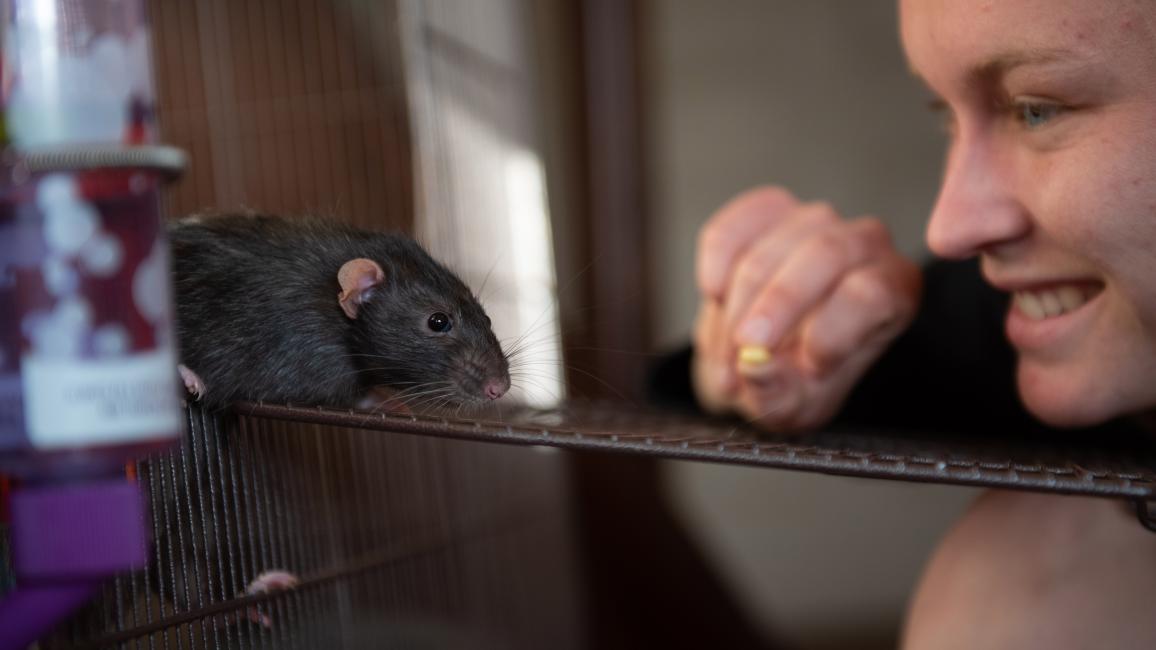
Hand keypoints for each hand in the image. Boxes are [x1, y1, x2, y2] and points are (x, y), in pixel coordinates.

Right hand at [692, 186, 921, 430]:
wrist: (759, 356)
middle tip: (744, 347)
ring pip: (776, 242)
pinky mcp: (768, 210)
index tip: (808, 368)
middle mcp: (865, 244)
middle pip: (827, 253)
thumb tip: (754, 365)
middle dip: (778, 302)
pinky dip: (715, 262)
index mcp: (893, 292)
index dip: (834, 330)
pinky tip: (715, 298)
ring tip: (724, 350)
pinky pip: (734, 227)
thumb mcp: (792, 406)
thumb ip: (777, 392)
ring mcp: (816, 220)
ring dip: (739, 300)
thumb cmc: (794, 382)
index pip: (872, 292)